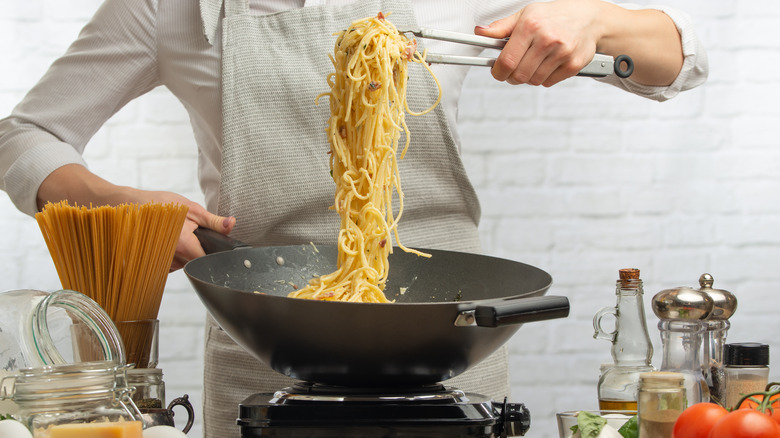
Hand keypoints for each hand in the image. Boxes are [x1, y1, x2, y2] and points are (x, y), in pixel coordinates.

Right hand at [37, 164, 234, 271]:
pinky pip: (171, 264)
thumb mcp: (190, 208)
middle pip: (197, 263)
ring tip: (177, 234)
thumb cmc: (156, 204)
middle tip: (192, 233)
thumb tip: (231, 225)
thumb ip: (213, 221)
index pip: (208, 261)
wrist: (126, 207)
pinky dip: (174, 255)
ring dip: (186, 253)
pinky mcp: (154, 265)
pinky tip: (168, 241)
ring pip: (185, 264)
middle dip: (199, 250)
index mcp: (184, 245)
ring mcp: (161, 264)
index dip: (215, 255)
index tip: (215, 247)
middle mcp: (172, 259)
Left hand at [475, 0, 683, 86]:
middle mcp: (547, 39)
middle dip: (511, 77)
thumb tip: (481, 33)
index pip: (507, 61)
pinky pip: (548, 82)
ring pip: (533, 80)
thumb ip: (502, 27)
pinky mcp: (572, 65)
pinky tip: (547, 64)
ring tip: (532, 64)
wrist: (589, 18)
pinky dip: (543, 78)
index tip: (497, 71)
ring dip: (528, 77)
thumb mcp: (526, 15)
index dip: (498, 71)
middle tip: (513, 71)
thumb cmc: (555, 16)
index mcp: (531, 26)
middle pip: (519, 75)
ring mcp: (561, 53)